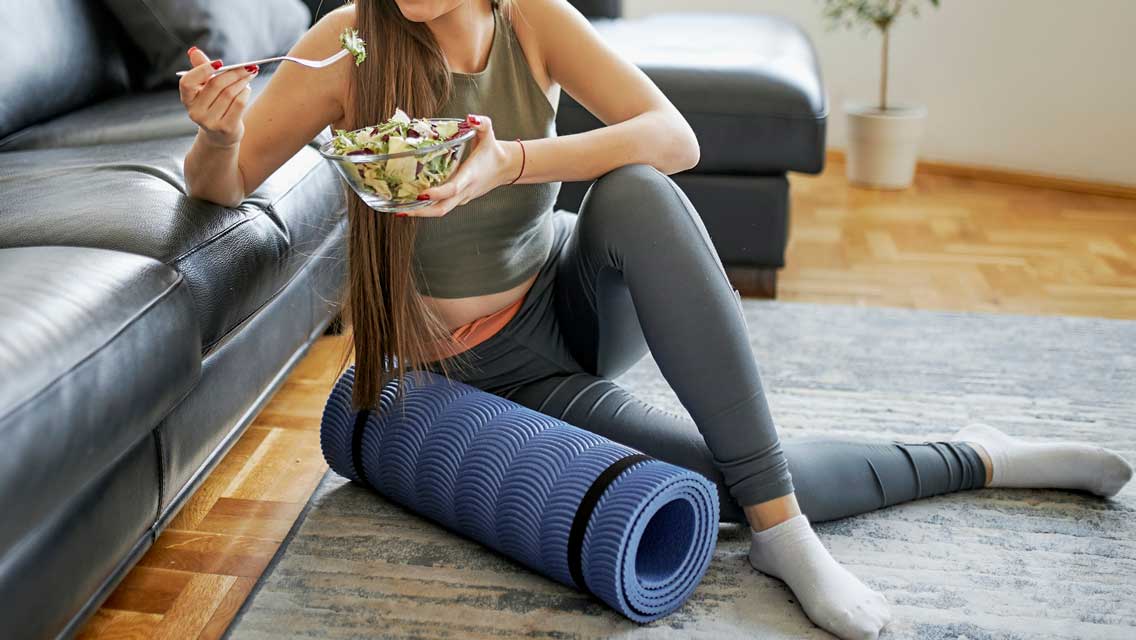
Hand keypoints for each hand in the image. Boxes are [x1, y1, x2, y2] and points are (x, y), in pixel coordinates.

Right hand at [178, 46, 259, 147]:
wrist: (221, 135)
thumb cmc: (213, 105)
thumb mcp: (204, 88)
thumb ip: (201, 69)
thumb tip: (194, 51)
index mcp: (187, 100)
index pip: (187, 82)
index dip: (202, 70)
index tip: (220, 63)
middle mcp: (195, 112)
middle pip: (215, 85)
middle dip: (234, 73)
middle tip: (248, 66)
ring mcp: (210, 122)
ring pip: (229, 93)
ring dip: (242, 81)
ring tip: (249, 75)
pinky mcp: (225, 128)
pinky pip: (239, 103)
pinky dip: (245, 92)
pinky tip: (247, 89)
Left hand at [401, 114, 520, 217]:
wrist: (505, 168)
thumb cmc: (493, 151)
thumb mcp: (488, 133)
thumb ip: (481, 123)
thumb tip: (469, 117)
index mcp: (470, 175)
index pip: (453, 188)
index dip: (437, 193)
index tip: (421, 193)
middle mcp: (465, 190)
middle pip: (442, 208)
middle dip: (421, 212)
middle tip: (400, 210)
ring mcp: (462, 197)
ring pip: (441, 211)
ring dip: (421, 212)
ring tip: (399, 209)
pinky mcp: (460, 199)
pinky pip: (443, 206)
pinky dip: (427, 207)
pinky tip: (412, 203)